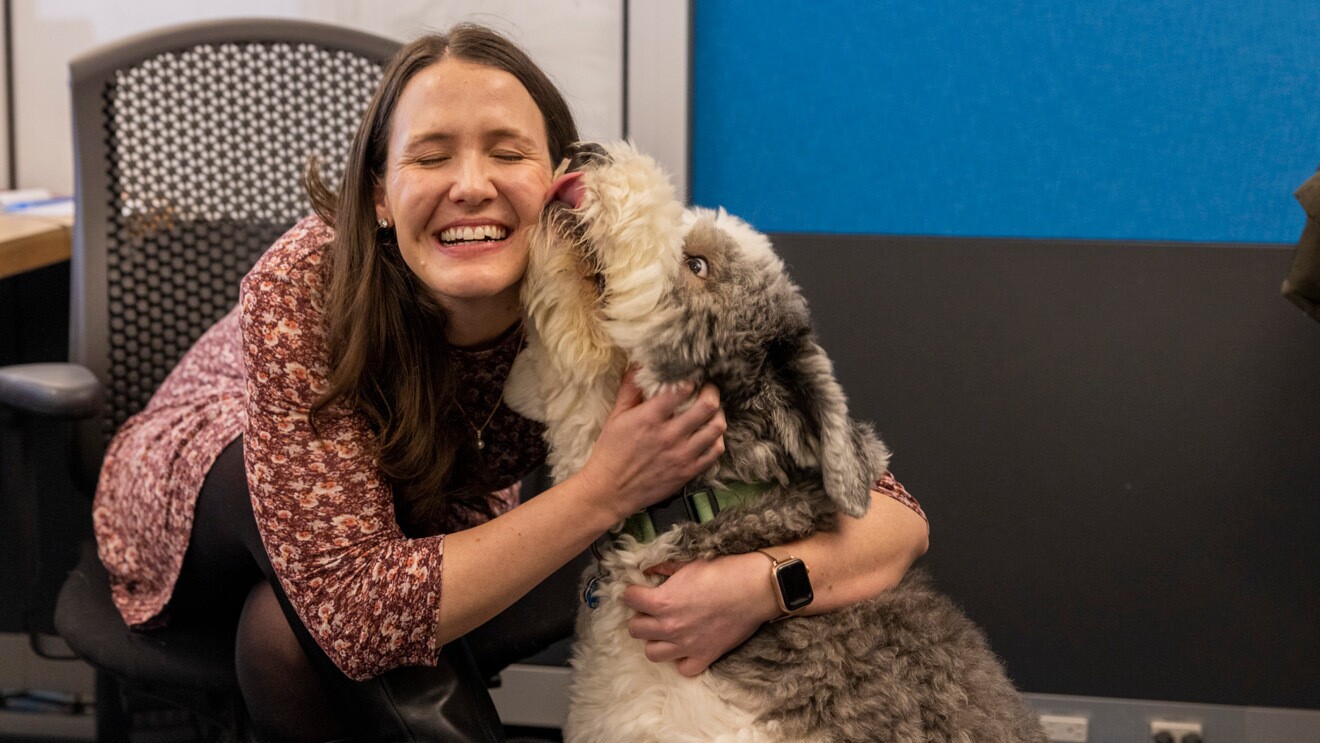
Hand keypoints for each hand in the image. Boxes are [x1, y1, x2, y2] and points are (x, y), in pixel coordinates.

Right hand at [577, 369, 725, 520]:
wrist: (610, 491)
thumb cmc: (611, 452)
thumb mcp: (616, 416)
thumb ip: (630, 389)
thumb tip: (639, 365)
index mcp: (649, 419)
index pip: (682, 390)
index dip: (691, 379)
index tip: (691, 377)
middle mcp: (669, 436)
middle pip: (708, 406)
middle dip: (712, 392)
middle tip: (708, 389)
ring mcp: (682, 455)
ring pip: (717, 427)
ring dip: (718, 414)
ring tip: (712, 411)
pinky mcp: (689, 472)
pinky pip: (715, 451)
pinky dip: (716, 438)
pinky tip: (708, 434)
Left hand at [620, 552, 779, 676]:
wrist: (755, 589)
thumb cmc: (723, 571)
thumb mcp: (688, 563)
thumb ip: (664, 568)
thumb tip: (646, 570)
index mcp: (662, 601)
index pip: (629, 599)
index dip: (633, 592)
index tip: (639, 590)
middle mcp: (669, 626)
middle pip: (635, 629)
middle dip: (641, 617)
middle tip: (653, 610)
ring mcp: (686, 645)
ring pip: (652, 653)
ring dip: (655, 641)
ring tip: (666, 630)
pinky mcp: (704, 657)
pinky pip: (682, 668)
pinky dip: (681, 660)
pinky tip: (686, 646)